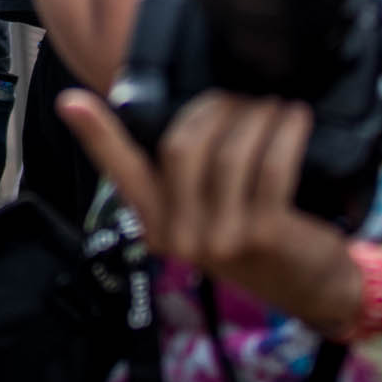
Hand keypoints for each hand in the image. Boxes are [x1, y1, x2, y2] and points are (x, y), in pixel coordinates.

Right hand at [60, 89, 363, 334]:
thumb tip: (179, 107)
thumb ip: (188, 172)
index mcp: (155, 222)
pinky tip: (293, 118)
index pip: (119, 170)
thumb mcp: (209, 210)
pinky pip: (269, 167)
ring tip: (271, 105)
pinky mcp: (262, 235)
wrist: (310, 286)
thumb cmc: (255, 234)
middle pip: (181, 147)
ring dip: (254, 116)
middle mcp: (178, 235)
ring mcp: (219, 238)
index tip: (70, 100)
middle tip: (238, 95)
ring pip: (228, 153)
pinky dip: (283, 134)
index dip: (95, 133)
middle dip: (213, 108)